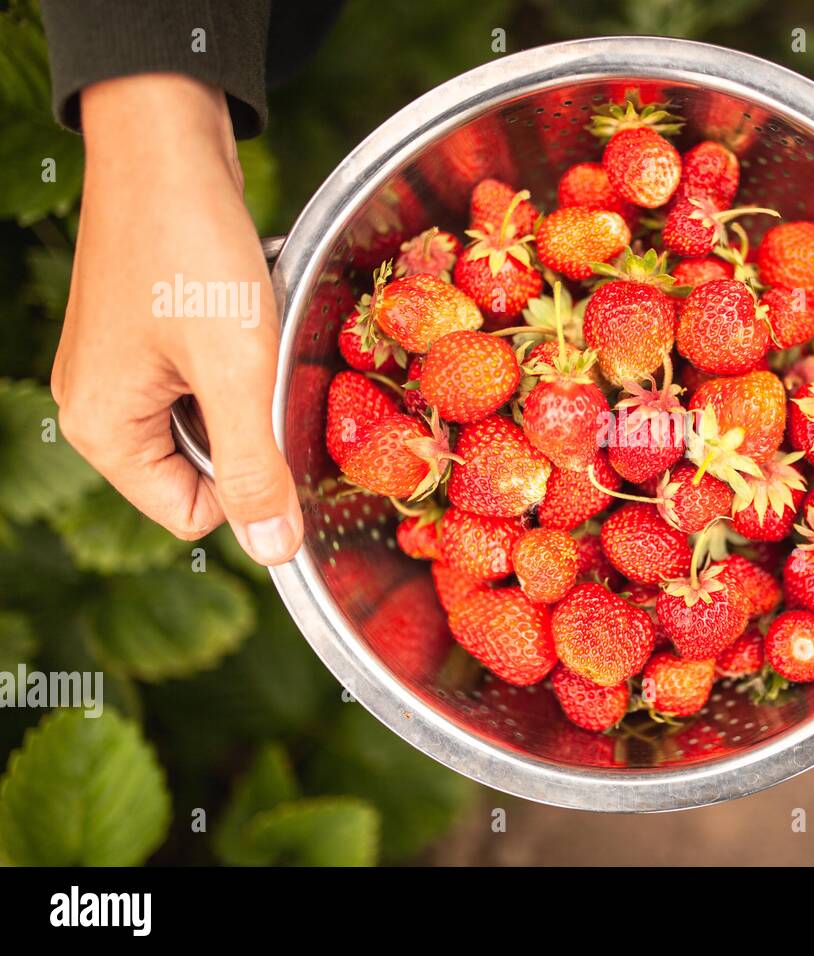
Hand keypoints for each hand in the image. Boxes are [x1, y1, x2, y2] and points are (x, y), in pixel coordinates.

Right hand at [51, 74, 302, 564]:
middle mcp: (102, 408)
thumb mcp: (236, 371)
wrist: (165, 143)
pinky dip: (241, 349)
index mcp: (104, 433)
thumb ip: (254, 467)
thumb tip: (273, 553)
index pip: (193, 513)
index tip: (276, 419)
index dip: (251, 483)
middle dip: (253, 423)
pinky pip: (211, 372)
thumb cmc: (192, 254)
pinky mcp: (148, 333)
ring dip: (252, 381)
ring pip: (217, 415)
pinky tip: (246, 305)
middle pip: (205, 467)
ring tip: (253, 327)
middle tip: (265, 362)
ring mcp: (121, 368)